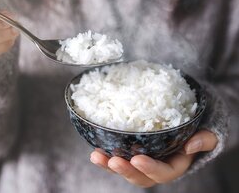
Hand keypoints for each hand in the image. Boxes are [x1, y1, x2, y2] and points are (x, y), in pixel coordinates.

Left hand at [90, 130, 217, 187]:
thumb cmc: (196, 130)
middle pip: (140, 176)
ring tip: (96, 156)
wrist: (187, 127)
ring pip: (125, 169)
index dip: (150, 169)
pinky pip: (117, 158)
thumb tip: (190, 145)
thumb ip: (204, 140)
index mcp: (174, 166)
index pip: (163, 173)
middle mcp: (156, 167)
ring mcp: (142, 161)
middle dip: (125, 171)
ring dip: (109, 165)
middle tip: (112, 161)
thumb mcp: (207, 134)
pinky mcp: (131, 153)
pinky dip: (105, 156)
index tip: (138, 159)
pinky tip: (95, 150)